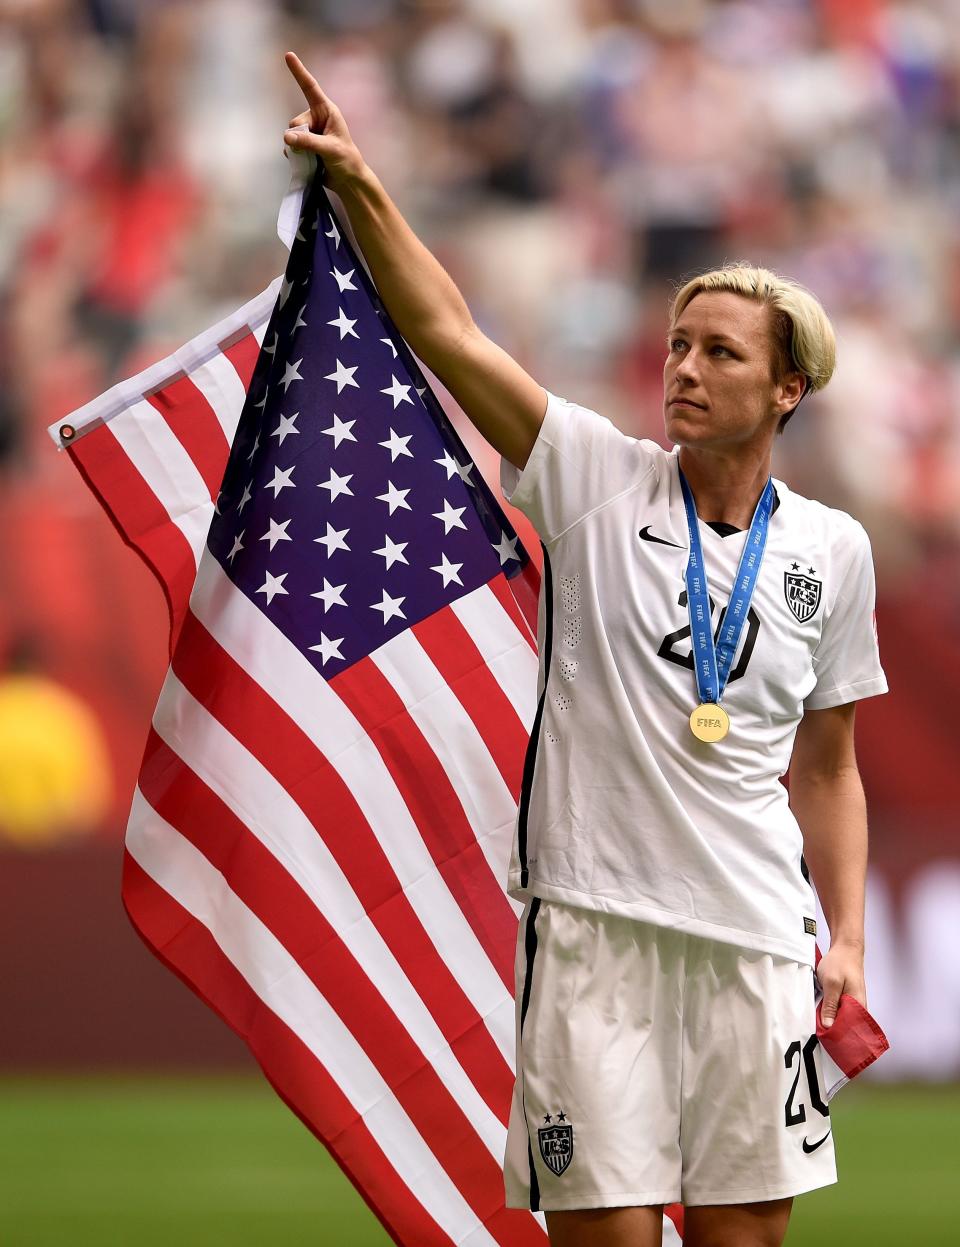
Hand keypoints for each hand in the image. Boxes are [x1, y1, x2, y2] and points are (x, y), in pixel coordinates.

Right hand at [282, 52, 365, 190]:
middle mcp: (316, 118)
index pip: (310, 88)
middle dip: (300, 137)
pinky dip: (295, 156)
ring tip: (316, 158)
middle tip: (316, 150)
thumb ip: (308, 142)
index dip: (299, 72)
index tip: (288, 55)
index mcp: (326, 111)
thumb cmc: (346, 160)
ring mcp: (309, 132)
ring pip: (290, 136)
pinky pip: (290, 147)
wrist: (348, 181)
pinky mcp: (304, 146)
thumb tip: (287, 138)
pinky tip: (308, 163)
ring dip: (298, 149)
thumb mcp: (330, 149)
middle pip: (295, 122)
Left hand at [816, 941, 865, 1027]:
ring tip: (818, 1025)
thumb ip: (830, 1005)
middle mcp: (858, 1007)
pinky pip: (839, 1011)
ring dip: (831, 1021)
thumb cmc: (840, 963)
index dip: (836, 1035)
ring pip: (841, 1019)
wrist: (845, 948)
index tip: (823, 1038)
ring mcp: (853, 1003)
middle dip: (833, 1030)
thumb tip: (828, 1026)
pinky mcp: (847, 999)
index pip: (849, 1029)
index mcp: (858, 1005)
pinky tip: (821, 1014)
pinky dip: (831, 1013)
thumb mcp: (831, 983)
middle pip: (845, 1026)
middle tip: (817, 1032)